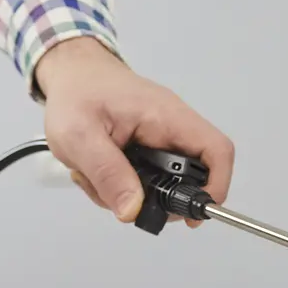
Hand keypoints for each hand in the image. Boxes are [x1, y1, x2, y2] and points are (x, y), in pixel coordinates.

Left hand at [33, 36, 234, 225]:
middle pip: (192, 175)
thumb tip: (132, 211)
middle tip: (122, 202)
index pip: (217, 150)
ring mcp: (160, 136)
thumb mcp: (80, 136)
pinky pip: (147, 177)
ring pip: (164, 182)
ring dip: (131, 193)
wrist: (70, 71)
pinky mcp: (147, 145)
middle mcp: (172, 126)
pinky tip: (96, 173)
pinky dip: (122, 185)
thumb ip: (107, 173)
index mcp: (167, 117)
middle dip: (158, 199)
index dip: (216, 186)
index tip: (194, 215)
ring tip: (96, 180)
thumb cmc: (75, 94)